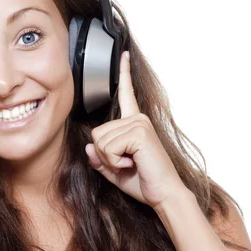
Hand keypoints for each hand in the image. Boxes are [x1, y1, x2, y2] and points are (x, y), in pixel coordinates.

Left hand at [85, 51, 188, 209]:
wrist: (164, 195)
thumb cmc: (143, 182)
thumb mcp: (114, 170)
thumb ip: (99, 158)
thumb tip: (87, 146)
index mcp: (134, 124)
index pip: (126, 95)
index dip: (124, 74)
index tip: (124, 55)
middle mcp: (138, 119)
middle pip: (96, 132)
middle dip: (103, 155)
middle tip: (125, 164)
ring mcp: (139, 124)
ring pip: (99, 141)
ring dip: (109, 160)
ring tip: (130, 164)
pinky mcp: (139, 132)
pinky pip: (107, 147)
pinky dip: (114, 162)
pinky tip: (131, 164)